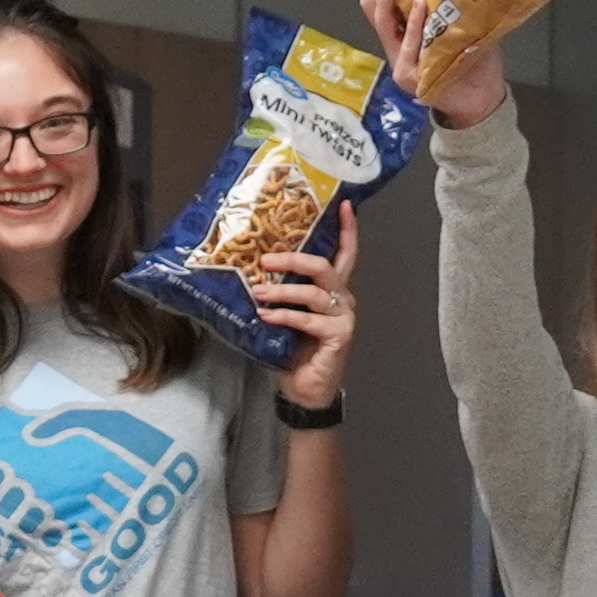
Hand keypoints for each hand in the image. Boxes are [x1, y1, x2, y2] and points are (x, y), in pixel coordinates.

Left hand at [252, 204, 363, 407]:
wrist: (303, 391)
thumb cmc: (293, 351)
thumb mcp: (284, 314)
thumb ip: (278, 292)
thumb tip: (249, 270)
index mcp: (332, 290)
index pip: (344, 253)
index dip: (346, 229)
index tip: (342, 205)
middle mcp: (342, 299)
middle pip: (325, 266)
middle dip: (295, 258)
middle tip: (266, 259)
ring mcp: (343, 317)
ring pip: (314, 292)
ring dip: (283, 290)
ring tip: (258, 291)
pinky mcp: (339, 336)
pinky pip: (309, 319)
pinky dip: (285, 316)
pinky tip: (266, 316)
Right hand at [343, 0, 504, 129]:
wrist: (482, 99)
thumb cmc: (472, 59)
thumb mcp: (456, 23)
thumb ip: (445, 2)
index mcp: (400, 31)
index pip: (375, 0)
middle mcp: (394, 44)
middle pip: (373, 6)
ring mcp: (399, 61)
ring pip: (383, 21)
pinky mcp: (410, 78)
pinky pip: (408, 46)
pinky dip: (413, 23)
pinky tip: (419, 3)